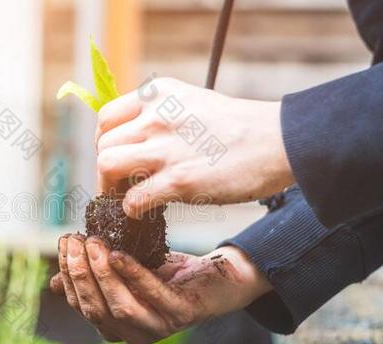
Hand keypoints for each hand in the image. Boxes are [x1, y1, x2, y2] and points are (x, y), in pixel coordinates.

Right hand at [50, 234, 271, 343]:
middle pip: (95, 308)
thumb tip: (52, 282)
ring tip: (95, 243)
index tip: (64, 243)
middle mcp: (132, 334)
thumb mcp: (124, 271)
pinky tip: (119, 254)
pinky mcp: (180, 315)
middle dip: (81, 273)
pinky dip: (133, 275)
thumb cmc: (166, 273)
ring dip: (102, 274)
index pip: (80, 304)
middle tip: (76, 239)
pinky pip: (152, 297)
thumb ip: (94, 277)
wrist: (216, 276)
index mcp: (115, 325)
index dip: (69, 275)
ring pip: (119, 307)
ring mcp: (157, 328)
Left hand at [95, 77, 293, 217]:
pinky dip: (132, 210)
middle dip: (105, 170)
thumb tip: (131, 139)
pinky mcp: (180, 180)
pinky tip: (146, 211)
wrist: (279, 141)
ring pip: (106, 166)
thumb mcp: (191, 102)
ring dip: (110, 188)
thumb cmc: (237, 126)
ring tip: (125, 197)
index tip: (116, 158)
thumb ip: (158, 114)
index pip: (106, 118)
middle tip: (118, 185)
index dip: (105, 143)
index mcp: (158, 95)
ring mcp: (167, 149)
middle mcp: (156, 117)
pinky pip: (132, 199)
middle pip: (103, 145)